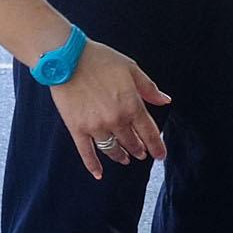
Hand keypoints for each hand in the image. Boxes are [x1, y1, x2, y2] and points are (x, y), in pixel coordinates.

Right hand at [48, 37, 169, 179]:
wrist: (67, 58)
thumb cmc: (100, 59)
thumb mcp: (131, 68)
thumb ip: (149, 88)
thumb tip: (165, 101)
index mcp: (132, 105)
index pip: (149, 133)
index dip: (157, 147)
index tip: (161, 156)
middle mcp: (116, 119)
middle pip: (131, 143)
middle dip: (138, 150)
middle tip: (141, 153)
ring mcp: (96, 126)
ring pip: (112, 149)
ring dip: (120, 156)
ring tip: (125, 159)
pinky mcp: (77, 128)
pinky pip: (87, 152)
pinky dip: (93, 165)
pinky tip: (99, 174)